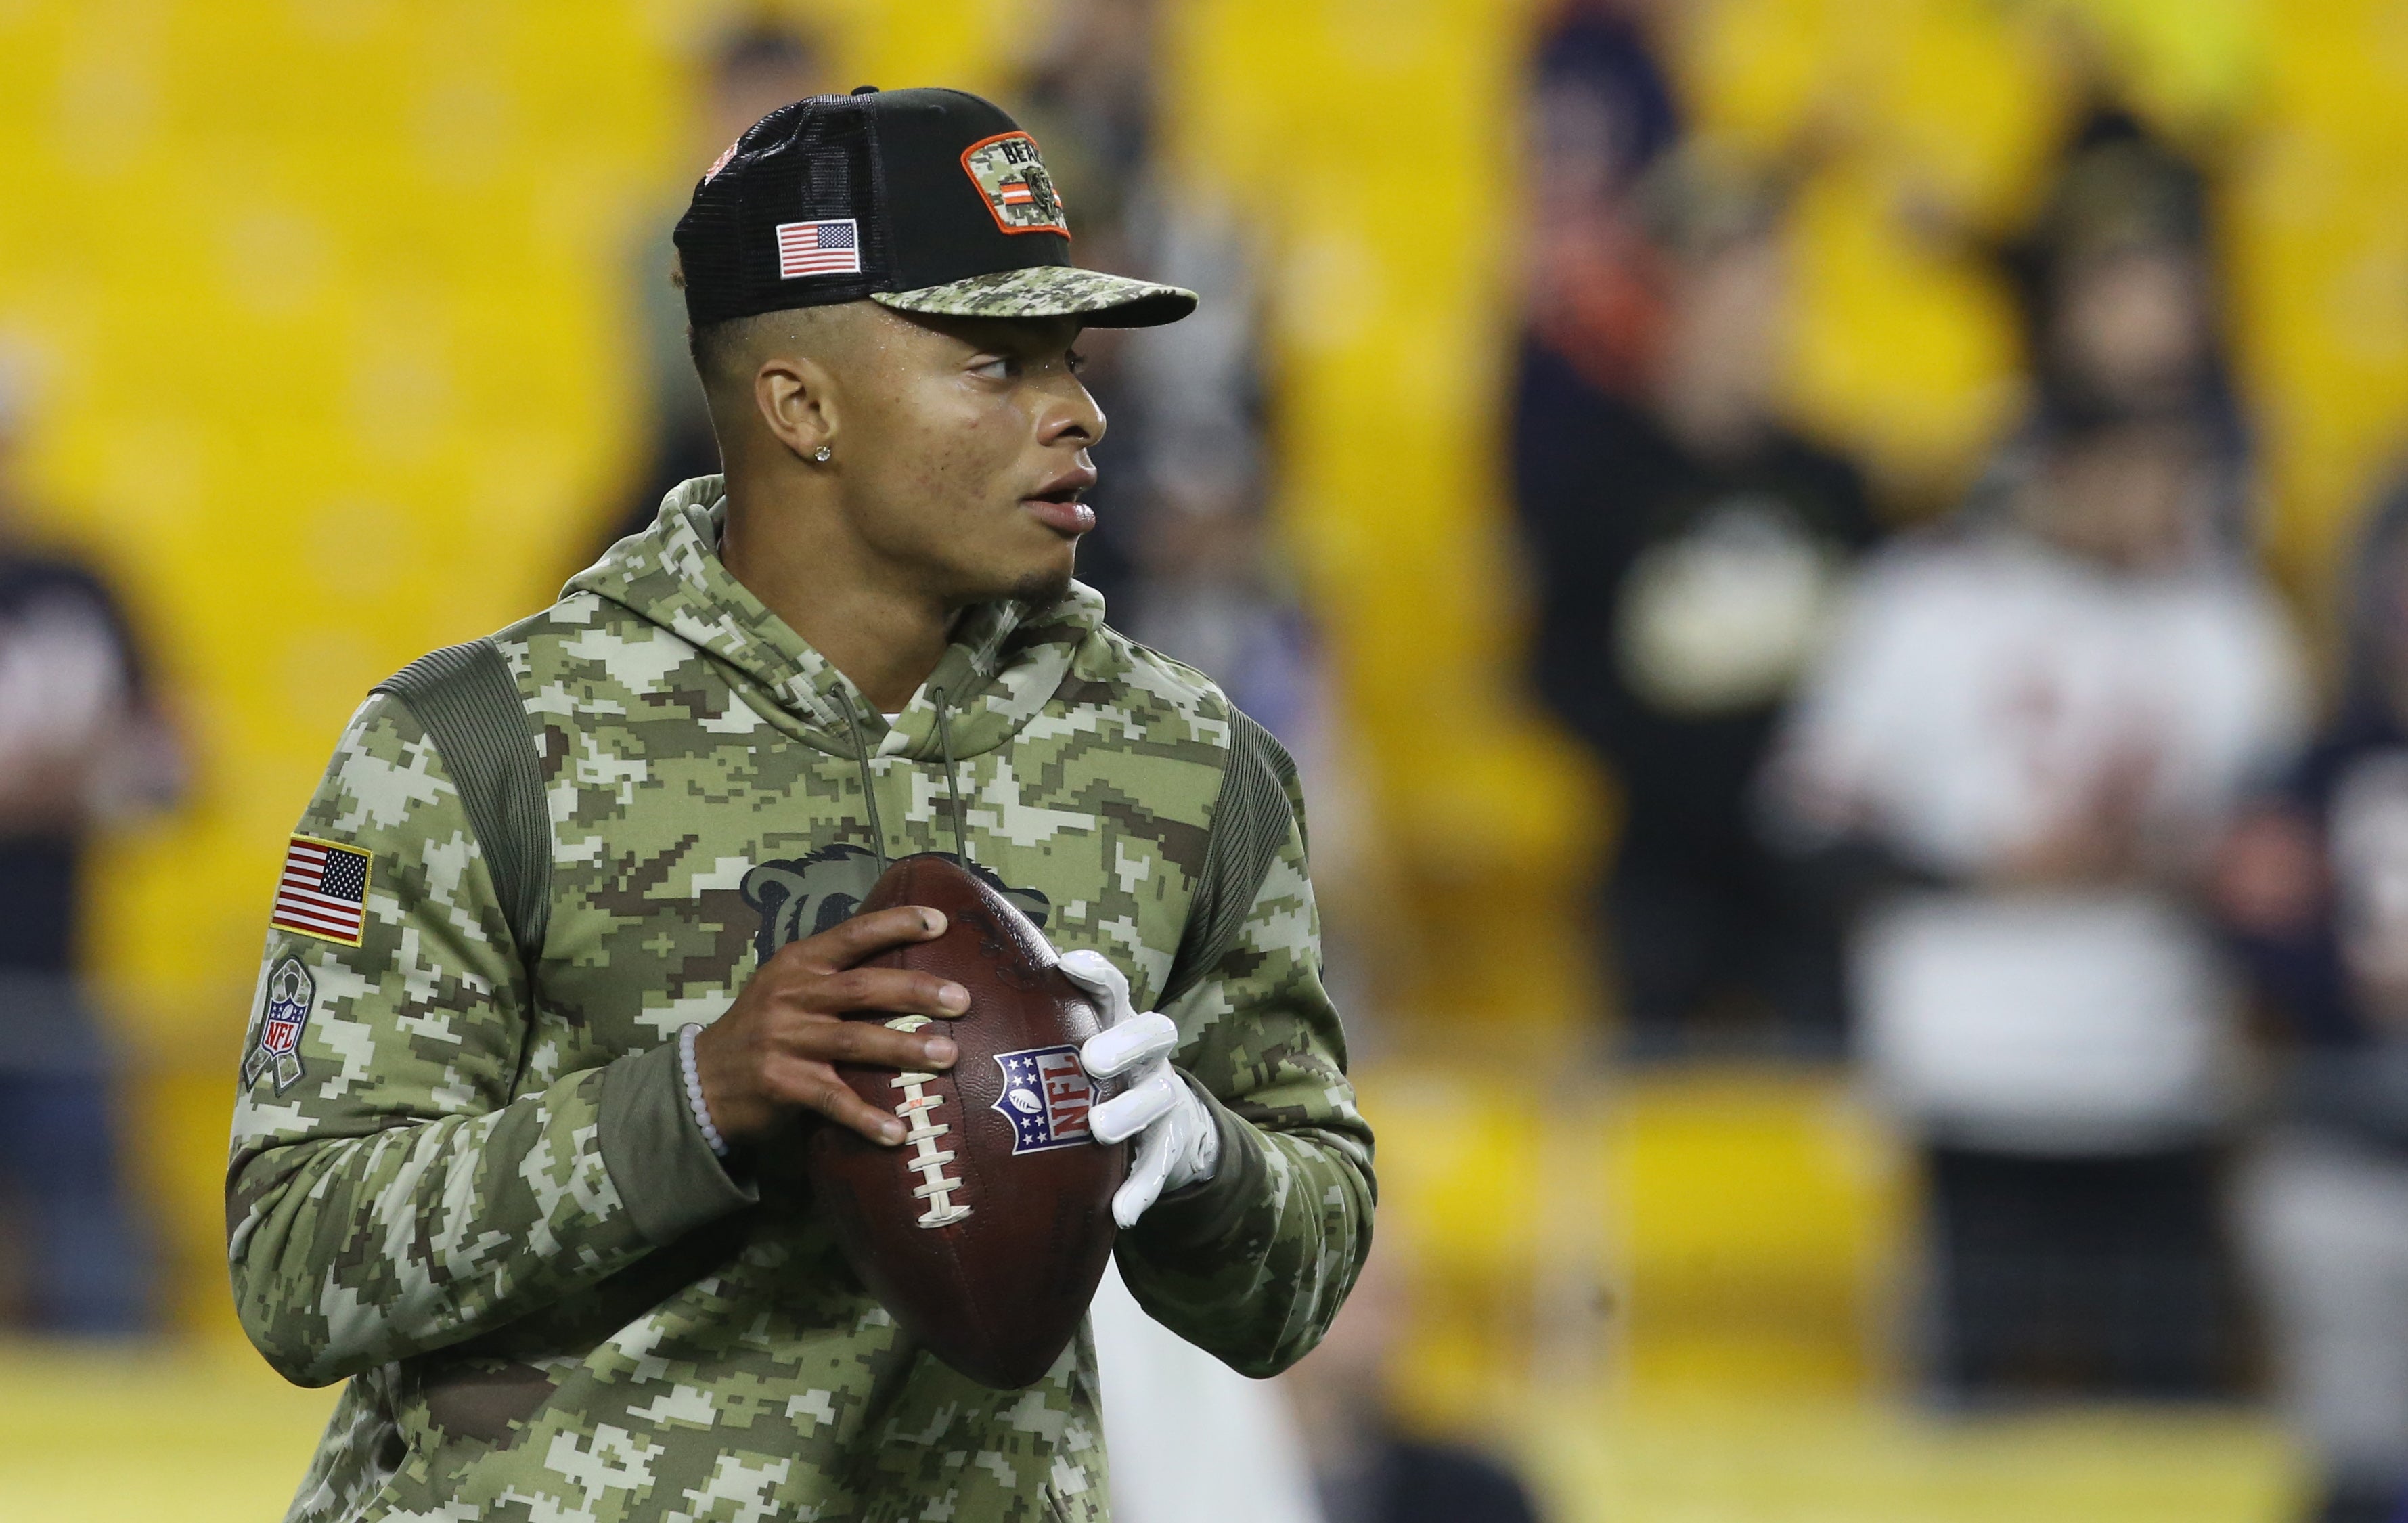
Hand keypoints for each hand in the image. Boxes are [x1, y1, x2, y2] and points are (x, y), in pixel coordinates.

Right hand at [692, 907, 970, 1148]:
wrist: (703, 1079)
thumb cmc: (763, 1028)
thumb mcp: (787, 986)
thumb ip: (834, 975)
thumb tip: (909, 967)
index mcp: (798, 964)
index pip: (853, 934)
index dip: (896, 924)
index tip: (939, 921)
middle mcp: (792, 996)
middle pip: (863, 987)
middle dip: (916, 991)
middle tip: (962, 1000)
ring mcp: (786, 1040)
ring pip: (856, 1041)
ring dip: (906, 1049)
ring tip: (948, 1056)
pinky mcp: (782, 1084)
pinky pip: (834, 1101)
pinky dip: (867, 1118)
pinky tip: (897, 1132)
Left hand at [1059, 950, 1218, 1228]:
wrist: (1162, 1126)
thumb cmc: (1091, 1078)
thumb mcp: (1072, 1047)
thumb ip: (1035, 1027)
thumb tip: (955, 997)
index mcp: (1119, 1022)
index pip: (1115, 988)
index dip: (1097, 974)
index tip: (1068, 963)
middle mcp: (1148, 1056)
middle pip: (1154, 1032)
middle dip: (1125, 1042)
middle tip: (1092, 1058)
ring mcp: (1164, 1098)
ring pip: (1159, 1097)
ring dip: (1129, 1112)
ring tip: (1099, 1128)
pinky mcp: (1169, 1144)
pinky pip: (1159, 1165)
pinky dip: (1141, 1186)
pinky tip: (1121, 1211)